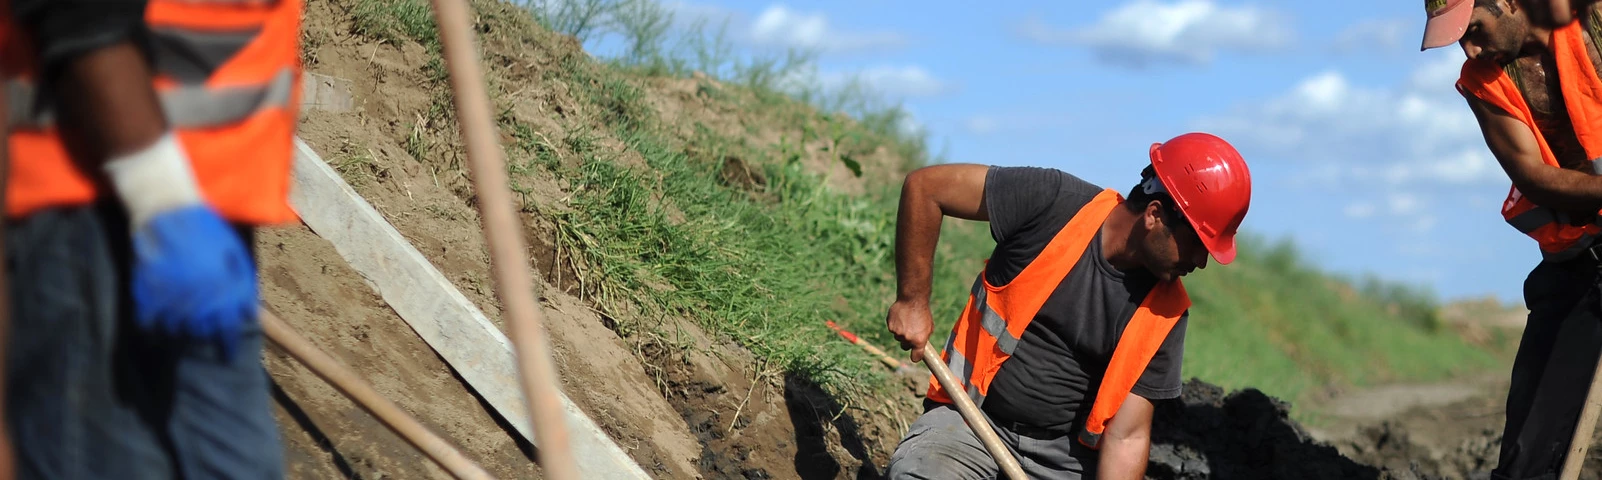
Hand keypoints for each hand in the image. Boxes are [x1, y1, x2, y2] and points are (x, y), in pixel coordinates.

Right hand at [130, 205, 257, 356]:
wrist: (166, 206)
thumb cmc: (205, 227)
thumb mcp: (234, 251)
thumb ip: (243, 282)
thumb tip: (249, 313)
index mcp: (220, 285)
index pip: (227, 326)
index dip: (228, 344)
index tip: (228, 355)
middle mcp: (196, 293)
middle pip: (201, 331)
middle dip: (205, 336)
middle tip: (205, 337)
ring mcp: (169, 292)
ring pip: (175, 329)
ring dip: (180, 333)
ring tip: (183, 329)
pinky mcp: (144, 289)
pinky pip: (149, 320)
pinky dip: (154, 325)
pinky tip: (159, 324)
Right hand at [886, 299, 933, 362]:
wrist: (912, 299)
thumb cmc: (923, 313)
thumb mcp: (929, 327)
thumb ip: (923, 338)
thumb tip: (921, 347)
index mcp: (919, 341)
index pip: (915, 357)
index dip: (915, 356)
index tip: (915, 355)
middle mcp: (907, 339)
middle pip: (905, 347)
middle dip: (907, 341)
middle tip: (911, 332)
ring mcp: (898, 332)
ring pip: (898, 337)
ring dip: (901, 332)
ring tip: (906, 321)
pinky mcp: (890, 326)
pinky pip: (892, 329)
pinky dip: (895, 325)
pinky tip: (900, 317)